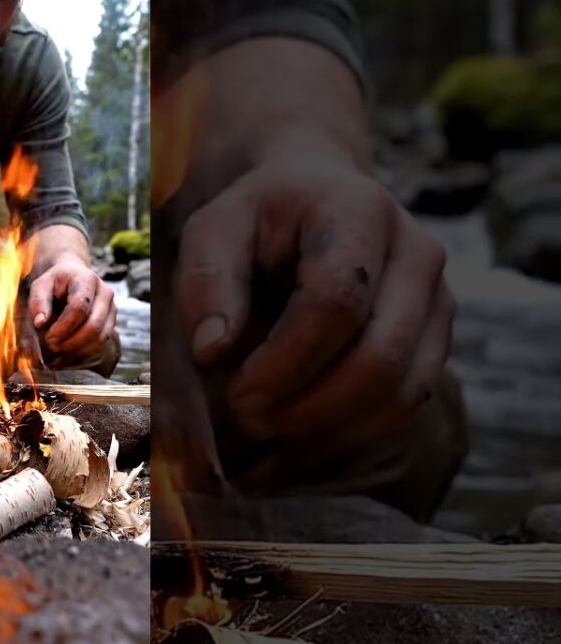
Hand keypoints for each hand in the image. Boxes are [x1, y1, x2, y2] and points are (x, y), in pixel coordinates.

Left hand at [27, 254, 116, 361]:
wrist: (72, 278)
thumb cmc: (55, 283)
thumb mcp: (41, 286)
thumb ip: (38, 302)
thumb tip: (40, 323)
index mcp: (87, 279)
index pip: (79, 308)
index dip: (63, 327)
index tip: (48, 337)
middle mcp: (105, 293)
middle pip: (93, 326)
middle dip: (70, 341)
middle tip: (52, 345)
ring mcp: (111, 308)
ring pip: (99, 337)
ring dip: (77, 348)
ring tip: (58, 348)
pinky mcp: (111, 321)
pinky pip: (101, 342)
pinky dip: (84, 351)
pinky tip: (67, 350)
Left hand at [177, 151, 453, 455]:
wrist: (311, 203)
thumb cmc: (256, 223)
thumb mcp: (212, 232)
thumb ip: (206, 282)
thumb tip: (211, 351)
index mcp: (360, 212)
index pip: (337, 302)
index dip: (285, 361)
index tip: (237, 393)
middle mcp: (417, 255)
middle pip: (380, 358)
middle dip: (307, 408)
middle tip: (248, 419)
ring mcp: (438, 302)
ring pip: (402, 395)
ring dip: (329, 431)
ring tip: (266, 430)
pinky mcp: (435, 344)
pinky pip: (406, 410)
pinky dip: (349, 438)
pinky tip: (296, 441)